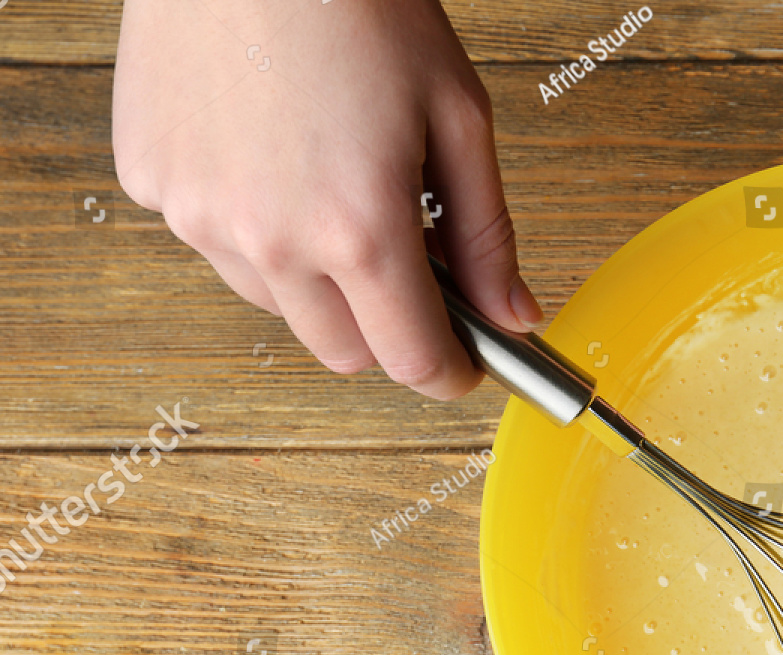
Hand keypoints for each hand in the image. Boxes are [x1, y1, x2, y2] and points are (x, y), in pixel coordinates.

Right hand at [112, 0, 541, 399]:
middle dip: (387, 329)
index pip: (411, 361)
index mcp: (358, 231)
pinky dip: (253, 227)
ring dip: (318, 281)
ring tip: (334, 190)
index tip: (465, 364)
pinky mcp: (151, 183)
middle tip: (410, 269)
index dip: (449, 373)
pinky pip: (216, 245)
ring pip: (279, 306)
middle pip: (343, 352)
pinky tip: (273, 158)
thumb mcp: (456, 117)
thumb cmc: (358, 6)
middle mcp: (269, 240)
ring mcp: (198, 216)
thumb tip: (514, 316)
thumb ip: (487, 236)